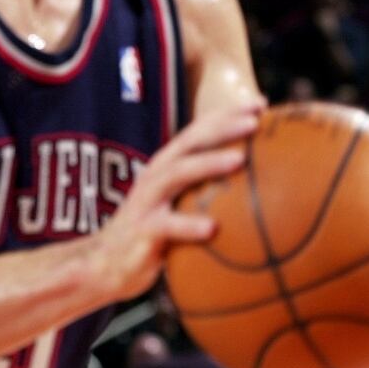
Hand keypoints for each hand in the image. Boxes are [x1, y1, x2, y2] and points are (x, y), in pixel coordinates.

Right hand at [88, 104, 260, 302]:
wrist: (105, 265)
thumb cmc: (155, 231)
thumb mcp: (180, 204)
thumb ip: (210, 190)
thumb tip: (263, 186)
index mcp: (170, 165)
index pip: (201, 130)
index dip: (228, 113)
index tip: (261, 102)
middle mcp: (157, 174)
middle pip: (191, 141)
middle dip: (222, 126)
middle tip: (255, 122)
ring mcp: (148, 201)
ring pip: (178, 173)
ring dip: (209, 163)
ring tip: (240, 159)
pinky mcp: (142, 231)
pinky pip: (167, 227)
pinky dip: (189, 225)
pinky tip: (213, 228)